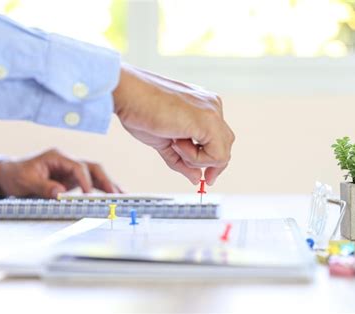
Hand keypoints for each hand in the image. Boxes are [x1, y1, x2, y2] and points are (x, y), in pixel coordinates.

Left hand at [0, 149, 121, 198]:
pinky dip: (102, 189)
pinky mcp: (74, 180)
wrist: (10, 176)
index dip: (85, 180)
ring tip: (122, 195)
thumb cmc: (17, 175)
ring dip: (109, 184)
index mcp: (58, 157)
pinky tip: (113, 195)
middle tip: (116, 193)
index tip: (89, 193)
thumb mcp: (26, 181)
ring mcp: (72, 170)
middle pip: (93, 167)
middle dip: (106, 180)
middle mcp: (69, 161)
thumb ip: (43, 186)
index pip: (78, 166)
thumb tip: (60, 193)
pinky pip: (92, 183)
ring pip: (96, 174)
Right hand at [113, 63, 234, 184]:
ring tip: (174, 143)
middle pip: (226, 145)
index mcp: (203, 106)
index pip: (219, 139)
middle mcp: (212, 106)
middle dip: (213, 165)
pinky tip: (176, 142)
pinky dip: (195, 158)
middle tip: (204, 178)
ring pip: (222, 153)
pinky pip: (215, 155)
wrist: (127, 93)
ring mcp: (212, 111)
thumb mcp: (165, 142)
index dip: (212, 161)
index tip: (205, 177)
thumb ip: (182, 160)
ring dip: (197, 159)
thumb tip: (196, 178)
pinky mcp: (209, 120)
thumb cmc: (139, 110)